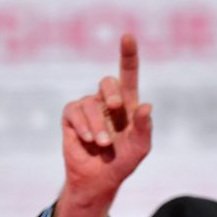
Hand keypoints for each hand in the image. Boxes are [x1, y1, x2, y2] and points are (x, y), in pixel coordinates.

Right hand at [55, 33, 152, 216]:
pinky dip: (82, 126)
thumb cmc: (122, 162)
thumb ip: (144, 127)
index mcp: (126, 104)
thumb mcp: (140, 147)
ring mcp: (87, 109)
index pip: (127, 74)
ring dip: (98, 124)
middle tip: (116, 107)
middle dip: (112, 93)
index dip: (128, 54)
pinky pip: (74, 112)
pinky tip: (89, 140)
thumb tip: (146, 105)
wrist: (98, 180)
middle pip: (107, 82)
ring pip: (90, 103)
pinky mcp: (70, 118)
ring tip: (102, 144)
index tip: (127, 36)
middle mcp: (105, 102)